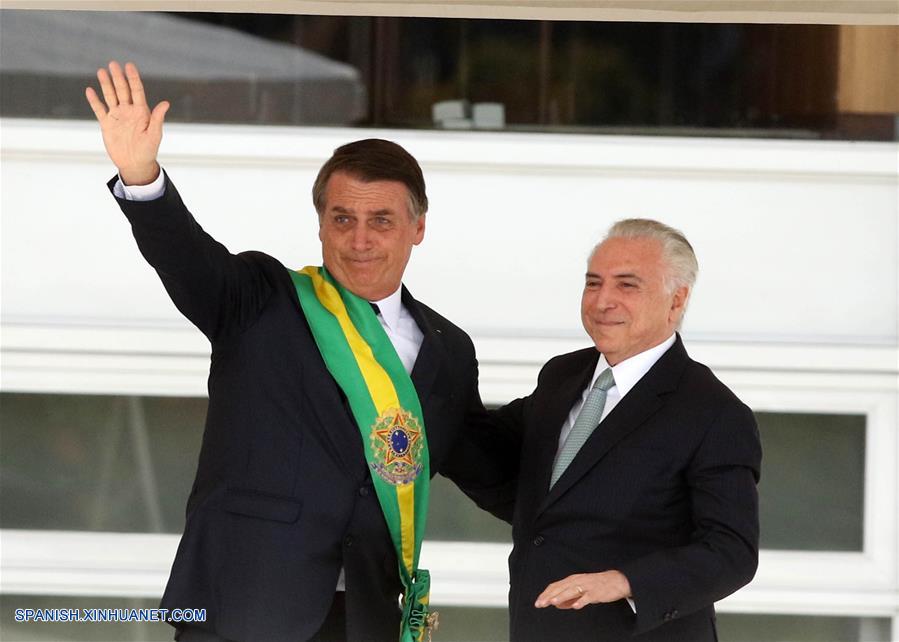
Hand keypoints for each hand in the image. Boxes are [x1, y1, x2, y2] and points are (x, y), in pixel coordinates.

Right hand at [85, 61, 168, 184]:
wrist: (135, 164)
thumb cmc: (148, 150)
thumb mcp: (155, 134)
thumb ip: (157, 118)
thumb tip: (165, 103)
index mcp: (142, 112)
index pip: (137, 91)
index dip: (133, 78)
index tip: (129, 66)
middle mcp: (129, 111)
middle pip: (122, 90)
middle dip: (118, 77)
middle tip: (113, 64)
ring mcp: (117, 116)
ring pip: (110, 96)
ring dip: (106, 84)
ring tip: (101, 71)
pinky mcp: (107, 124)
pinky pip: (99, 110)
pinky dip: (94, 101)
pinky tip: (90, 90)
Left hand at [534, 570, 630, 609]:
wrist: (617, 581)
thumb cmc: (598, 585)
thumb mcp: (581, 590)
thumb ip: (568, 597)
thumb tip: (557, 604)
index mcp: (573, 580)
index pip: (556, 586)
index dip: (546, 594)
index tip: (538, 601)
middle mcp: (578, 581)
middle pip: (561, 588)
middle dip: (549, 596)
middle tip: (540, 603)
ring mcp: (587, 586)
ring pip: (572, 590)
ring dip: (562, 596)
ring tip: (553, 602)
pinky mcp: (597, 592)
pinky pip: (588, 597)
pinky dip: (581, 601)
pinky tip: (576, 606)